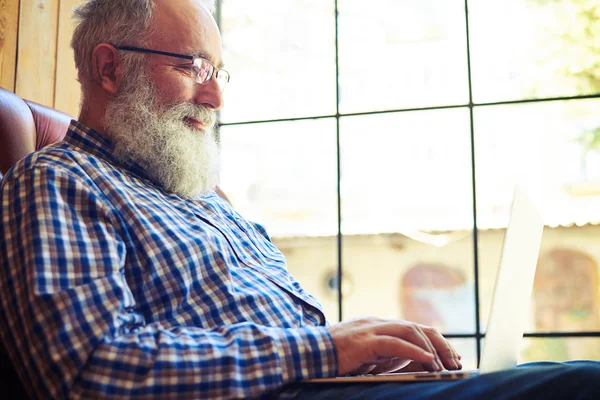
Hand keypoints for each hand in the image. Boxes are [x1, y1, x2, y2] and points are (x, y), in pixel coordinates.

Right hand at [327, 317, 462, 375]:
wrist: (310, 353)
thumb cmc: (336, 357)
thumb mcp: (368, 356)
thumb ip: (388, 355)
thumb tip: (416, 363)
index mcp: (379, 325)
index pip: (414, 328)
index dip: (435, 340)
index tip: (451, 356)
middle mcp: (377, 323)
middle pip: (417, 327)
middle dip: (440, 344)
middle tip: (455, 362)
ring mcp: (371, 329)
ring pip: (409, 331)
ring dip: (431, 348)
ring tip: (444, 365)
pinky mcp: (364, 341)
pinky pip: (395, 344)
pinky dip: (414, 352)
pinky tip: (428, 361)